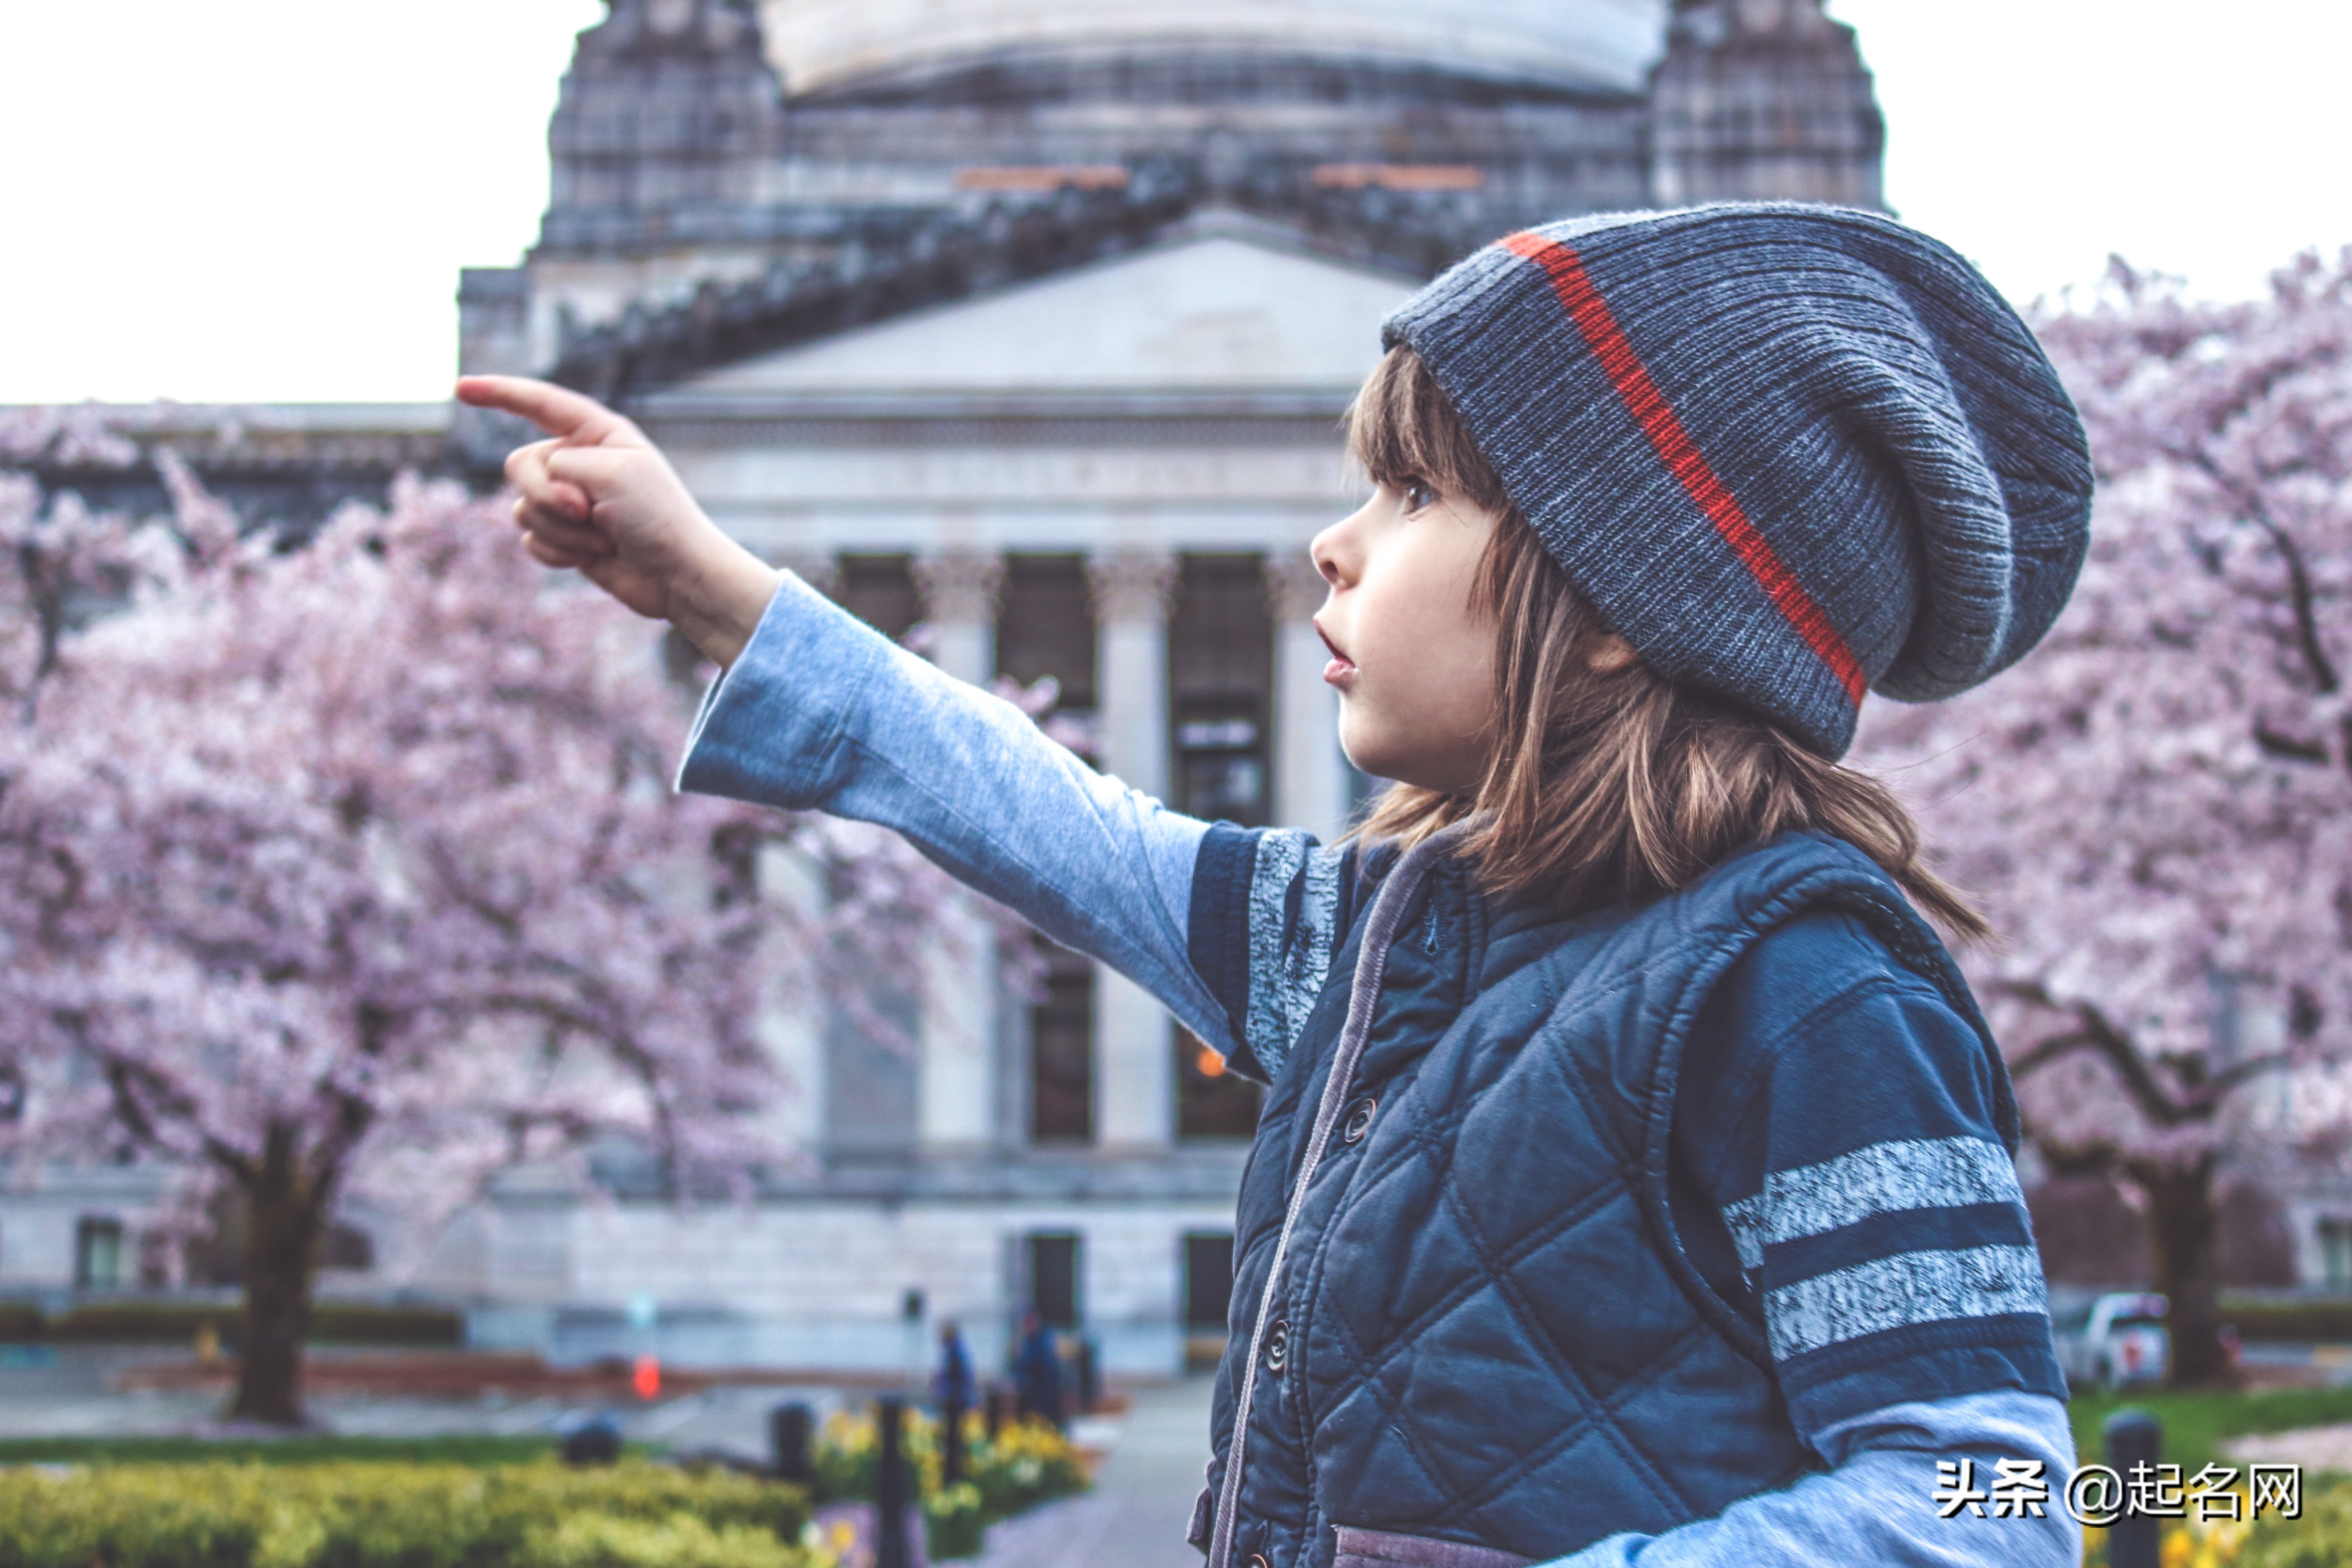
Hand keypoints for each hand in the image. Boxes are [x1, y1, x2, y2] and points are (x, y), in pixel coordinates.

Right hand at [455, 375, 778, 666]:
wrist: (678, 575)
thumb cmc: (656, 517)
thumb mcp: (610, 471)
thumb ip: (559, 464)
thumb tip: (537, 494)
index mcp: (598, 434)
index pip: (540, 404)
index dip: (499, 393)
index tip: (461, 388)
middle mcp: (579, 463)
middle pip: (519, 465)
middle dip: (546, 493)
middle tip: (587, 511)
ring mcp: (570, 502)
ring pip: (523, 507)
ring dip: (561, 530)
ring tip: (604, 539)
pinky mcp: (566, 538)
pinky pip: (531, 540)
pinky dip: (559, 552)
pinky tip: (592, 558)